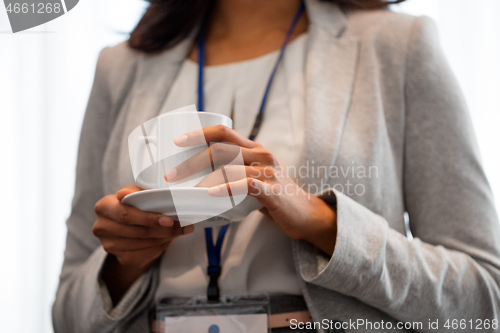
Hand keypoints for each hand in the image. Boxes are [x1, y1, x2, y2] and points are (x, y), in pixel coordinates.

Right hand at [92, 185, 193, 303]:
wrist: (129, 226)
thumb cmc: (134, 205)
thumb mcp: (136, 193)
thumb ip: (139, 192)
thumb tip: (134, 193)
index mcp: (103, 206)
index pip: (126, 214)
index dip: (148, 218)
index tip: (168, 220)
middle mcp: (102, 227)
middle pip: (137, 232)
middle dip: (163, 230)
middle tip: (182, 227)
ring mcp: (110, 245)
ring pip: (143, 244)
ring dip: (165, 238)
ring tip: (177, 231)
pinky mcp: (121, 258)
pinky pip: (145, 255)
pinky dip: (160, 248)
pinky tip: (166, 240)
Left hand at [164, 125, 336, 254]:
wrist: (305, 214)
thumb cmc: (275, 197)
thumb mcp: (255, 177)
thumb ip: (235, 172)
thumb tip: (200, 179)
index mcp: (254, 149)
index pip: (224, 132)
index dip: (199, 133)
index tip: (177, 142)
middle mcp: (261, 154)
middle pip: (220, 148)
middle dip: (192, 160)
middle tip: (172, 174)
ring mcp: (268, 171)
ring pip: (229, 166)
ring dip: (202, 177)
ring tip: (183, 188)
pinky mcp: (272, 189)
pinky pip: (245, 184)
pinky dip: (225, 188)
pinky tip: (210, 194)